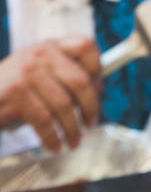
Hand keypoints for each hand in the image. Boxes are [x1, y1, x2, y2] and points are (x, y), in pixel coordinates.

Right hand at [0, 37, 101, 151]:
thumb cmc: (12, 89)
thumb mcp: (38, 70)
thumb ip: (63, 72)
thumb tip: (97, 90)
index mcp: (50, 45)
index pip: (86, 46)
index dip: (97, 68)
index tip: (98, 89)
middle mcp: (41, 53)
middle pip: (80, 79)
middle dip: (90, 106)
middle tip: (90, 123)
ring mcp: (28, 72)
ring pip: (64, 104)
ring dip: (72, 128)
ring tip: (74, 141)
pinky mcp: (16, 93)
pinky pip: (45, 120)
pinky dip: (53, 137)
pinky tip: (54, 145)